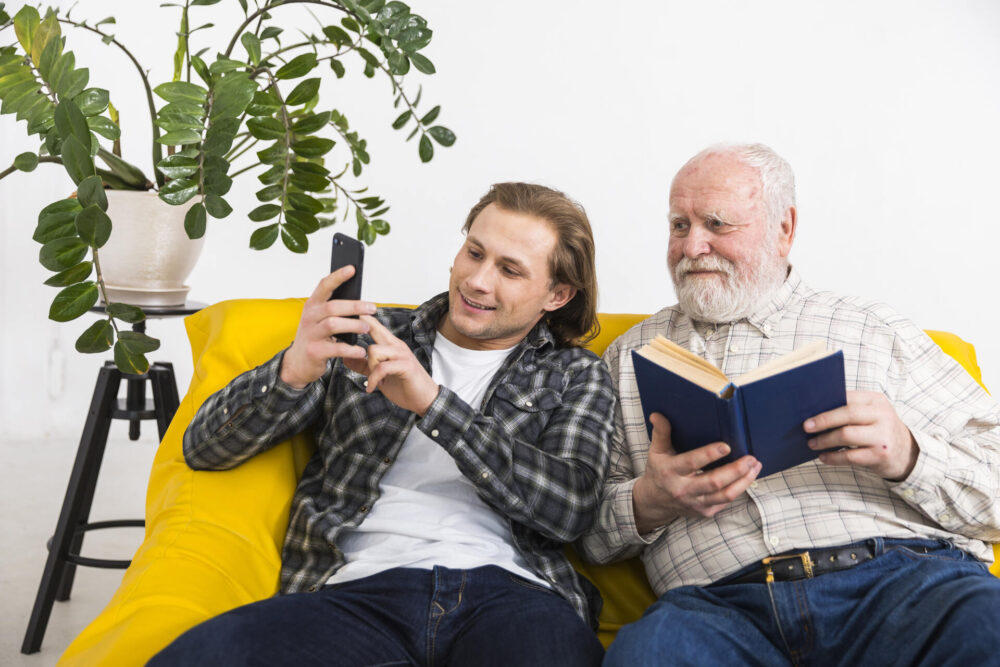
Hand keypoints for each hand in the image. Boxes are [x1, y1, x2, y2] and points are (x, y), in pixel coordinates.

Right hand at [280, 267, 375, 388]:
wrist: (299, 363)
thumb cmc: (316, 336)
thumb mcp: (320, 319)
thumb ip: (335, 308)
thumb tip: (361, 300)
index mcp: (312, 305)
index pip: (324, 286)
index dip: (338, 276)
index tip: (352, 268)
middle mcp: (309, 317)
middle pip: (332, 306)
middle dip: (355, 306)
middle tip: (372, 308)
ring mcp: (310, 334)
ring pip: (333, 324)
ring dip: (354, 325)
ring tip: (366, 328)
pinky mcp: (314, 351)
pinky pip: (336, 348)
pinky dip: (351, 349)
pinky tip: (361, 350)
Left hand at [343, 315, 439, 415]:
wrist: (424, 399)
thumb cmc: (404, 385)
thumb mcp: (379, 374)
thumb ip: (363, 365)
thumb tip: (345, 358)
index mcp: (390, 344)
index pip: (374, 325)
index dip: (360, 319)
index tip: (346, 319)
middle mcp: (396, 345)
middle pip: (373, 328)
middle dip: (357, 333)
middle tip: (347, 348)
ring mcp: (402, 355)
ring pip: (374, 351)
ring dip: (370, 367)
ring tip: (374, 380)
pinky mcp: (406, 366)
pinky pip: (382, 368)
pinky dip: (374, 379)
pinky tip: (374, 387)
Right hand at [632, 413, 760, 533]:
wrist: (654, 501)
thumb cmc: (658, 471)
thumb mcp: (656, 451)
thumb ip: (661, 433)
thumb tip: (658, 414)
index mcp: (671, 471)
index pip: (692, 462)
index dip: (709, 455)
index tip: (726, 446)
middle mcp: (683, 489)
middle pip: (714, 482)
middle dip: (735, 470)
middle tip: (751, 458)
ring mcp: (695, 503)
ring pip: (725, 495)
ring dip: (744, 481)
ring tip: (755, 466)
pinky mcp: (705, 512)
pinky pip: (725, 502)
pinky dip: (739, 489)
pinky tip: (747, 477)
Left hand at [805, 390, 917, 480]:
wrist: (907, 452)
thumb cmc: (878, 430)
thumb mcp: (871, 414)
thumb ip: (849, 409)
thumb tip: (814, 412)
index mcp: (876, 400)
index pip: (848, 398)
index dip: (826, 405)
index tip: (807, 411)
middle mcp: (882, 415)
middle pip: (847, 414)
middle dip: (823, 420)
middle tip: (806, 427)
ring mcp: (883, 436)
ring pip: (846, 435)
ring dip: (825, 440)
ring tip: (812, 444)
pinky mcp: (881, 455)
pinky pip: (850, 456)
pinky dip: (833, 457)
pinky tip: (823, 457)